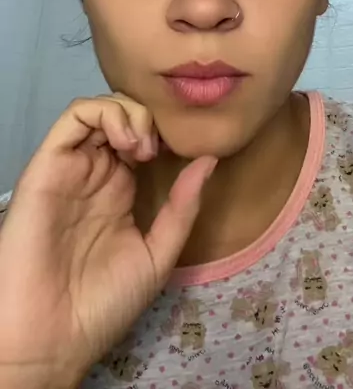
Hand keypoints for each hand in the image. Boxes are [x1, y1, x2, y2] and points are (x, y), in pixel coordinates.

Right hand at [0, 94, 216, 388]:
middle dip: (149, 119)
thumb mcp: (157, 254)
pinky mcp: (48, 164)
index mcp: (119, 191)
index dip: (165, 134)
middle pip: (123, 117)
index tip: (184, 151)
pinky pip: (73, 117)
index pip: (142, 139)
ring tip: (144, 147)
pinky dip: (104, 113)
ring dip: (130, 113)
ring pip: (100, 109)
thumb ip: (182, 207)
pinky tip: (126, 141)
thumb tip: (211, 160)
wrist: (52, 336)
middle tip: (161, 149)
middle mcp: (95, 173)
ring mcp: (72, 166)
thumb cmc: (103, 303)